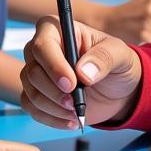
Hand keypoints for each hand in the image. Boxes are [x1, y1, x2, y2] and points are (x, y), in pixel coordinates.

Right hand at [20, 18, 142, 128]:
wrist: (119, 89)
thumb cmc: (117, 63)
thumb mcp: (119, 55)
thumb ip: (103, 58)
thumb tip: (83, 72)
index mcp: (60, 30)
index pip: (43, 44)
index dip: (54, 65)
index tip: (71, 84)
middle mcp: (43, 50)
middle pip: (32, 71)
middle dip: (54, 92)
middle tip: (75, 102)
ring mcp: (38, 73)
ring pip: (31, 92)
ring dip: (53, 107)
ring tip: (76, 111)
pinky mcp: (38, 94)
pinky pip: (32, 108)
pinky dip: (51, 119)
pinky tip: (70, 120)